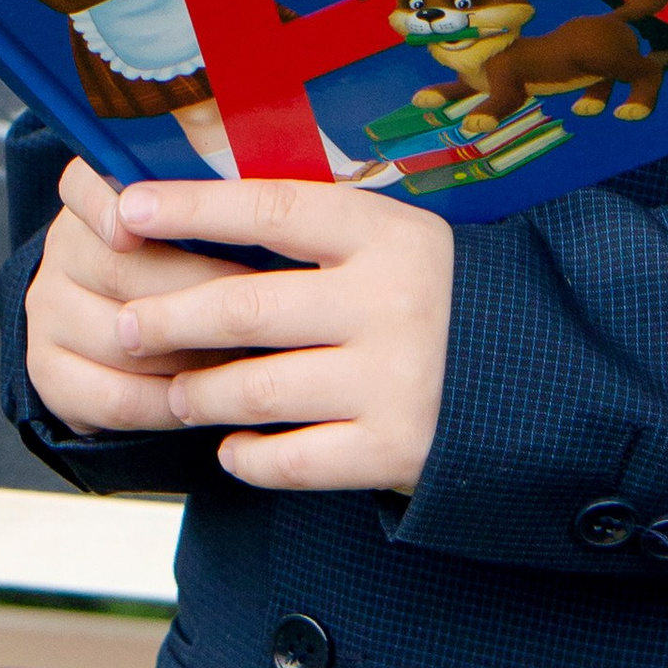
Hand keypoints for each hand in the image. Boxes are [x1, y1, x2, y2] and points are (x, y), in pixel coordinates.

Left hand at [32, 160, 452, 492]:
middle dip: (167, 319)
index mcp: (386, 235)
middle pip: (244, 307)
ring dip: (200, 394)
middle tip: (123, 327)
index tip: (126, 208)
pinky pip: (291, 460)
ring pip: (255, 389)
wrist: (543, 381)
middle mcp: (389, 302)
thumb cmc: (443, 301)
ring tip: (177, 394)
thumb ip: (318, 234)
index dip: (190, 207)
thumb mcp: (398, 243)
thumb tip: (195, 215)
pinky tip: (233, 449)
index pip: (268, 208)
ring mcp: (394, 378)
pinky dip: (248, 458)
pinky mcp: (395, 448)